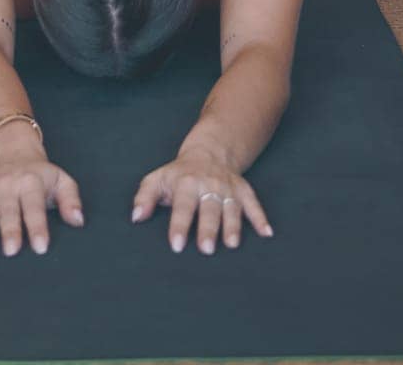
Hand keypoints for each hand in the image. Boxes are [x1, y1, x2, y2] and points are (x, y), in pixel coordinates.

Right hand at [0, 138, 83, 255]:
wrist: (12, 151)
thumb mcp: (61, 180)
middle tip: (12, 250)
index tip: (40, 247)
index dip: (38, 227)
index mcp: (31, 182)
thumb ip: (71, 199)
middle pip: (9, 210)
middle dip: (10, 230)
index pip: (34, 206)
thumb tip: (78, 221)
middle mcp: (8, 185)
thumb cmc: (40, 175)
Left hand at [131, 144, 272, 253]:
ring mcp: (228, 187)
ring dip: (232, 225)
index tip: (177, 245)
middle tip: (206, 249)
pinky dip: (260, 217)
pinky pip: (253, 202)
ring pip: (231, 207)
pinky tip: (267, 233)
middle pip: (209, 208)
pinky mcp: (243, 190)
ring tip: (232, 244)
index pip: (182, 206)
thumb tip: (135, 217)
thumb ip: (144, 198)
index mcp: (186, 183)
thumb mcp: (157, 180)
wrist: (208, 152)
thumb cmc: (178, 174)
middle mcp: (209, 185)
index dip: (179, 225)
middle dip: (208, 228)